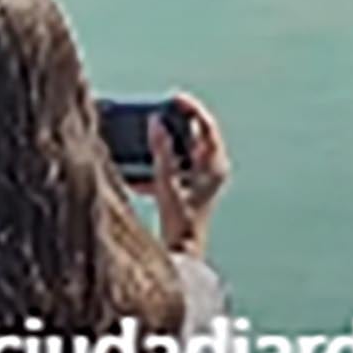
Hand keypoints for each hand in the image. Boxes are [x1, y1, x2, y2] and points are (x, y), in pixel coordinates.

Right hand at [149, 91, 229, 255]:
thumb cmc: (179, 223)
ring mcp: (203, 178)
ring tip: (144, 138)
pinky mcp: (190, 187)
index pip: (207, 126)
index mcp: (214, 165)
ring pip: (183, 149)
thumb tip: (156, 122)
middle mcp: (212, 169)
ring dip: (162, 145)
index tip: (174, 98)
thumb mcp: (167, 184)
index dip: (191, 109)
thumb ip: (161, 151)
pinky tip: (138, 171)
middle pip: (194, 135)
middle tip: (156, 112)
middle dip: (172, 124)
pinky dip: (159, 163)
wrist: (181, 254)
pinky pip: (175, 166)